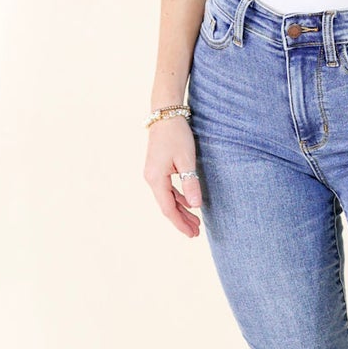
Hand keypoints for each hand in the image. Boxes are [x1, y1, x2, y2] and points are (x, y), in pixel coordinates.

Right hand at [143, 115, 202, 237]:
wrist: (165, 114)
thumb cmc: (177, 135)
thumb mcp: (187, 159)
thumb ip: (190, 183)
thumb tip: (195, 206)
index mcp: (156, 179)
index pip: (168, 209)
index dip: (180, 223)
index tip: (192, 234)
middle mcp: (151, 179)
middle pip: (167, 206)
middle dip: (181, 220)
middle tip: (196, 233)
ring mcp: (153, 174)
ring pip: (167, 198)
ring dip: (181, 210)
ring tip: (196, 222)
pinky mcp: (157, 169)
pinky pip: (167, 189)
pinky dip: (178, 198)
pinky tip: (188, 203)